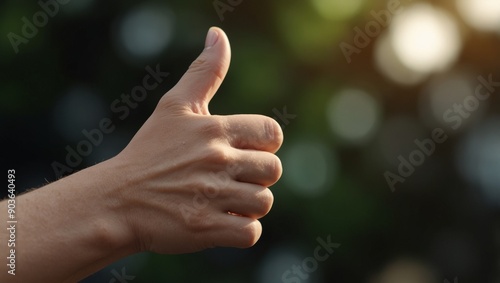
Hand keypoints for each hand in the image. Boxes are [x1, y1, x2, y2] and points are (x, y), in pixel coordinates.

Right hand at [110, 27, 282, 253]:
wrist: (116, 201)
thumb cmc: (149, 152)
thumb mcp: (174, 106)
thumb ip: (204, 71)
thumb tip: (218, 33)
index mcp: (214, 129)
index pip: (272, 133)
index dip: (263, 145)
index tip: (242, 152)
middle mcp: (216, 160)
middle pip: (273, 170)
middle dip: (256, 177)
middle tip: (228, 180)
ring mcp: (212, 195)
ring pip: (263, 202)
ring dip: (247, 205)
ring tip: (221, 201)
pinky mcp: (207, 229)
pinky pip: (251, 232)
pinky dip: (242, 230)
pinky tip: (221, 221)